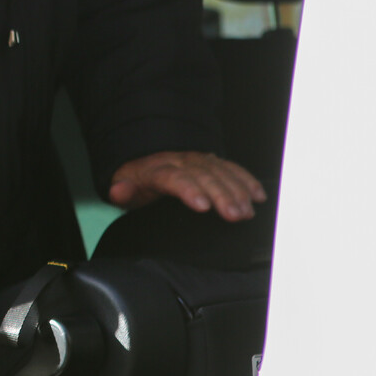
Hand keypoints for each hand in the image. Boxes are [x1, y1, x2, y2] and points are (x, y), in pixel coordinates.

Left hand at [108, 150, 266, 221]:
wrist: (145, 160)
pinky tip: (257, 195)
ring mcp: (197, 160)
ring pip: (220, 172)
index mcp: (156, 169)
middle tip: (235, 215)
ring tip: (247, 211)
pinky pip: (231, 168)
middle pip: (203, 176)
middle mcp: (180, 161)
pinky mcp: (211, 162)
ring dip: (237, 191)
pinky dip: (246, 180)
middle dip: (222, 195)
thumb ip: (121, 190)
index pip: (174, 178)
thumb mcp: (122, 186)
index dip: (190, 190)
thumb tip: (118, 190)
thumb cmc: (136, 180)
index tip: (203, 205)